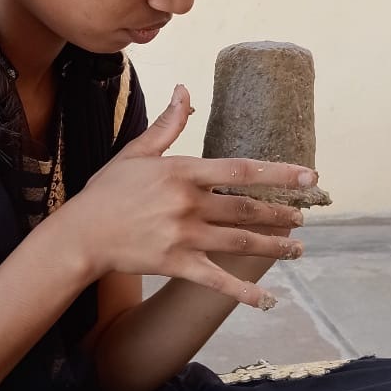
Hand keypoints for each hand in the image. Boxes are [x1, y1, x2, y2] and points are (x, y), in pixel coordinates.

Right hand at [61, 84, 310, 308]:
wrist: (81, 234)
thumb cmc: (107, 191)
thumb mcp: (136, 152)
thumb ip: (168, 124)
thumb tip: (184, 90)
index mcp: (181, 172)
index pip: (241, 169)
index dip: (280, 173)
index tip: (310, 177)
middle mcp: (188, 204)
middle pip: (247, 208)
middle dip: (281, 213)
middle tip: (303, 216)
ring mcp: (184, 236)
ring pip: (241, 241)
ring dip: (274, 245)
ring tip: (297, 247)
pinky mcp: (177, 264)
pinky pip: (218, 280)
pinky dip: (245, 292)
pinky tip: (268, 299)